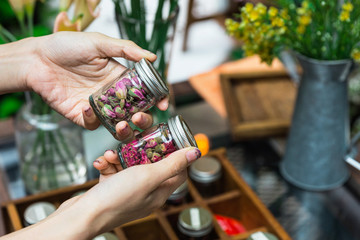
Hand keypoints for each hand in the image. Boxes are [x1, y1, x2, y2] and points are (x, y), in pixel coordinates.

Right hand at [1, 148, 200, 239]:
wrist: (83, 216)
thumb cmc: (117, 199)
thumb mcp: (149, 176)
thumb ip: (173, 164)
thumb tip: (196, 153)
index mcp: (160, 191)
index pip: (177, 171)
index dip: (176, 154)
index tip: (168, 139)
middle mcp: (146, 192)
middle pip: (152, 164)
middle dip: (141, 149)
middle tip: (134, 138)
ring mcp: (128, 191)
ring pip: (130, 165)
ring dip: (120, 155)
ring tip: (111, 153)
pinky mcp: (111, 189)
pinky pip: (113, 170)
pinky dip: (108, 163)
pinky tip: (101, 162)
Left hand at [25, 31, 167, 129]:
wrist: (36, 59)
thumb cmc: (66, 46)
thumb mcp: (99, 42)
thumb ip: (125, 49)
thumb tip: (152, 57)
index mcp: (121, 77)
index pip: (146, 91)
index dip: (158, 98)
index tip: (164, 103)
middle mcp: (113, 94)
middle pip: (137, 112)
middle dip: (144, 119)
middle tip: (141, 117)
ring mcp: (98, 106)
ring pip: (119, 125)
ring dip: (125, 129)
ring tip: (124, 124)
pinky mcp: (82, 115)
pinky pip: (93, 124)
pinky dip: (92, 119)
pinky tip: (86, 107)